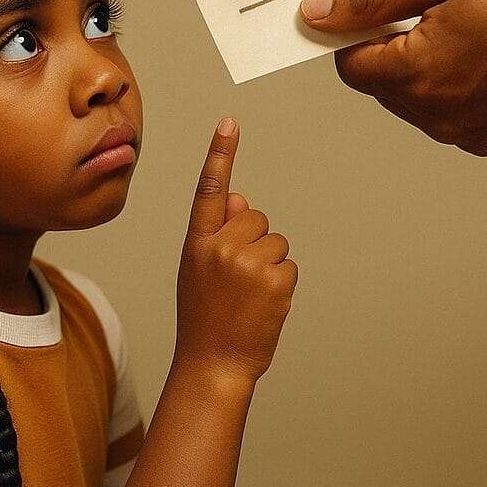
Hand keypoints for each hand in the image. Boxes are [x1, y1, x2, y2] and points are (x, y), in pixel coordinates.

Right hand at [174, 119, 297, 391]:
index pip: (209, 189)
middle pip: (256, 218)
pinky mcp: (274, 278)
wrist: (212, 363)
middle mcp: (220, 246)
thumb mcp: (199, 271)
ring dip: (269, 265)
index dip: (220, 153)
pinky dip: (281, 284)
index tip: (229, 122)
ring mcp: (247, 262)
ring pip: (275, 243)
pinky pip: (288, 265)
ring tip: (248, 297)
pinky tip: (262, 306)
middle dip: (254, 242)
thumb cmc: (205, 316)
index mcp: (198, 242)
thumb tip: (239, 197)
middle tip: (238, 281)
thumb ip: (216, 233)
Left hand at [299, 0, 486, 154]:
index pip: (350, 65)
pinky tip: (483, 55)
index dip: (357, 33)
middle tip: (435, 11)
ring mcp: (464, 131)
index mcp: (417, 73)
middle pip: (378, 85)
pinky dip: (450, 88)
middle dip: (391, 48)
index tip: (379, 9)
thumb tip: (318, 13)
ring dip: (420, 69)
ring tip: (465, 31)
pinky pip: (445, 115)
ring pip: (410, 101)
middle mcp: (436, 115)